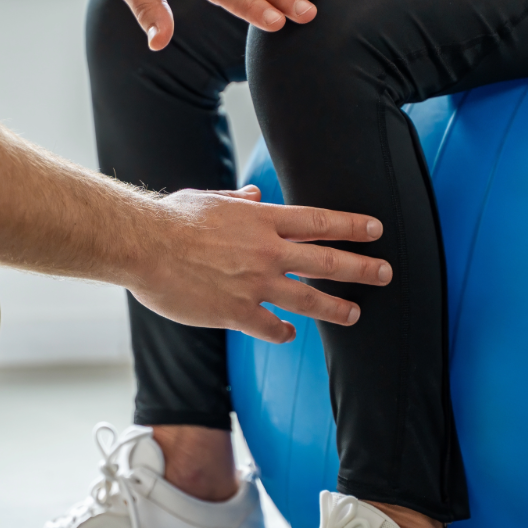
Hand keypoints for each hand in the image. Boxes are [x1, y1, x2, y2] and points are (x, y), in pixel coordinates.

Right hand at [130, 186, 391, 343]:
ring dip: (336, 307)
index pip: (320, 222)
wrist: (142, 245)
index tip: (375, 230)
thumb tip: (255, 194)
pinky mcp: (236, 312)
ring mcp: (254, 284)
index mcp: (262, 220)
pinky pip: (270, 326)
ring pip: (309, 299)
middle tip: (385, 272)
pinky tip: (288, 334)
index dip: (352, 226)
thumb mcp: (208, 199)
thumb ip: (237, 200)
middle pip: (326, 261)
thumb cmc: (171, 218)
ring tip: (355, 313)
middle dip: (361, 267)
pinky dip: (282, 331)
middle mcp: (267, 252)